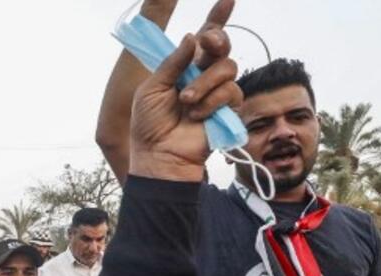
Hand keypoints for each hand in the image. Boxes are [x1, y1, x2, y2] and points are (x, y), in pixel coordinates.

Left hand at [129, 19, 240, 180]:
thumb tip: (191, 36)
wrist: (159, 154)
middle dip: (217, 39)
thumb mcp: (152, 87)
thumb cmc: (149, 124)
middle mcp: (202, 75)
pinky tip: (196, 115)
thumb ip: (173, 62)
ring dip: (205, 82)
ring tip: (185, 101)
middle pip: (221, 46)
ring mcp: (216, 91)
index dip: (217, 18)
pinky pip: (231, 91)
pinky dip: (211, 102)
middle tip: (207, 43)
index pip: (203, 38)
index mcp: (182, 66)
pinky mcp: (228, 108)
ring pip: (227, 67)